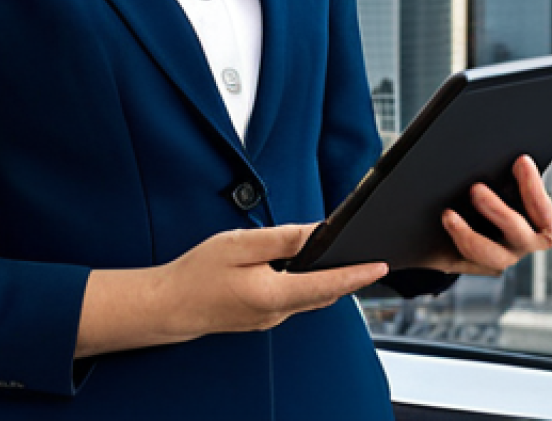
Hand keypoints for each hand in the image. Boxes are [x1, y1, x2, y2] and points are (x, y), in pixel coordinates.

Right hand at [156, 225, 388, 341]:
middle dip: (347, 276)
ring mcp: (269, 318)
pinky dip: (306, 285)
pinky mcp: (261, 317)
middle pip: (323, 293)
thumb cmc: (199, 273)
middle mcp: (277, 313)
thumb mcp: (239, 245)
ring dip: (327, 280)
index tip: (379, 265)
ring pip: (309, 297)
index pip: (328, 285)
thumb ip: (279, 239)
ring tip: (341, 257)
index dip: (357, 275)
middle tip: (366, 255)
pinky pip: (293, 299)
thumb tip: (314, 233)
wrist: (171, 306)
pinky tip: (303, 269)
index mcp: (274, 295)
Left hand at [430, 155, 551, 275]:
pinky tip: (445, 223)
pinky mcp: (471, 263)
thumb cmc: (489, 195)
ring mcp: (497, 257)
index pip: (545, 215)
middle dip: (499, 211)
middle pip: (520, 236)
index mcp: (535, 225)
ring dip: (470, 236)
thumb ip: (508, 176)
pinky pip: (464, 260)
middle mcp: (519, 244)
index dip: (536, 190)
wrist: (457, 222)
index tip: (521, 161)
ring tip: (449, 215)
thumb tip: (509, 158)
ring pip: (492, 257)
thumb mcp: (502, 185)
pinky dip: (454, 240)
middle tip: (476, 189)